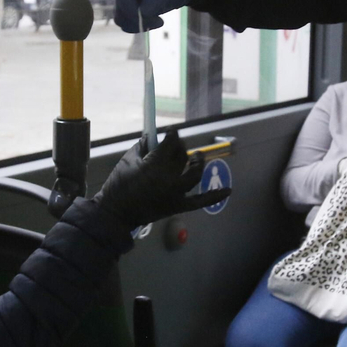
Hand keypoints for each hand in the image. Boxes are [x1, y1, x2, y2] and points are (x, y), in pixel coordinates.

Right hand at [94, 131, 229, 226]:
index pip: (170, 143)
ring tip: (197, 157)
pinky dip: (215, 196)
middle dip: (181, 147)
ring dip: (198, 162)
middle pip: (182, 156)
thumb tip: (153, 137)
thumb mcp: (127, 160)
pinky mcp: (179, 206)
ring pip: (195, 173)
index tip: (171, 132)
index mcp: (156, 165)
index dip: (172, 135)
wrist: (117, 213)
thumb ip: (143, 146)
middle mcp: (170, 177)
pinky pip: (201, 201)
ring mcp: (177, 193)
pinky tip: (229, 191)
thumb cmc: (118, 185)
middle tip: (177, 146)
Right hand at [112, 0, 199, 32]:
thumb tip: (142, 15)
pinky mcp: (133, 9)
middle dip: (136, 18)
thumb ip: (155, 0)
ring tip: (159, 22)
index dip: (128, 7)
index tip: (144, 17)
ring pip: (121, 18)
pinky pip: (129, 23)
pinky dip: (140, 26)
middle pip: (119, 7)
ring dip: (137, 25)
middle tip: (159, 21)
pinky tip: (156, 22)